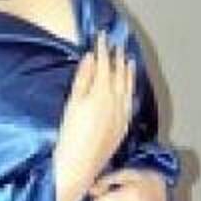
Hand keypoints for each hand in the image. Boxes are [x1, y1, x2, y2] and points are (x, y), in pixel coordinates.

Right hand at [54, 29, 135, 186]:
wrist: (79, 163)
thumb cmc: (70, 134)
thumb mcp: (72, 102)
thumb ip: (83, 78)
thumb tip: (91, 58)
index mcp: (102, 92)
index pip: (105, 64)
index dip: (103, 48)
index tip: (101, 36)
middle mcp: (117, 101)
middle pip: (119, 74)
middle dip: (117, 57)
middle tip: (116, 44)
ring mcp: (122, 114)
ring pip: (128, 87)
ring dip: (128, 72)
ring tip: (128, 60)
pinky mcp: (123, 126)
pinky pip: (130, 100)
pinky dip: (130, 89)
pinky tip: (129, 87)